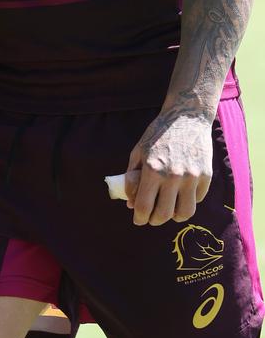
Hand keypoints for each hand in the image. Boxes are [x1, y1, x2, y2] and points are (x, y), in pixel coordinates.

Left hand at [124, 110, 212, 226]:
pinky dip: (188, 201)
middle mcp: (173, 176)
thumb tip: (130, 203)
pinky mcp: (206, 176)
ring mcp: (191, 177)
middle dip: (154, 220)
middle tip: (152, 218)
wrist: (187, 117)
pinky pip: (197, 200)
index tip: (138, 220)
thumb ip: (132, 178)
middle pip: (164, 215)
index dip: (139, 218)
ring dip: (174, 216)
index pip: (144, 206)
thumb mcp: (139, 151)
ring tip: (169, 210)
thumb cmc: (158, 133)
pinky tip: (181, 194)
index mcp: (152, 169)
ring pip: (184, 213)